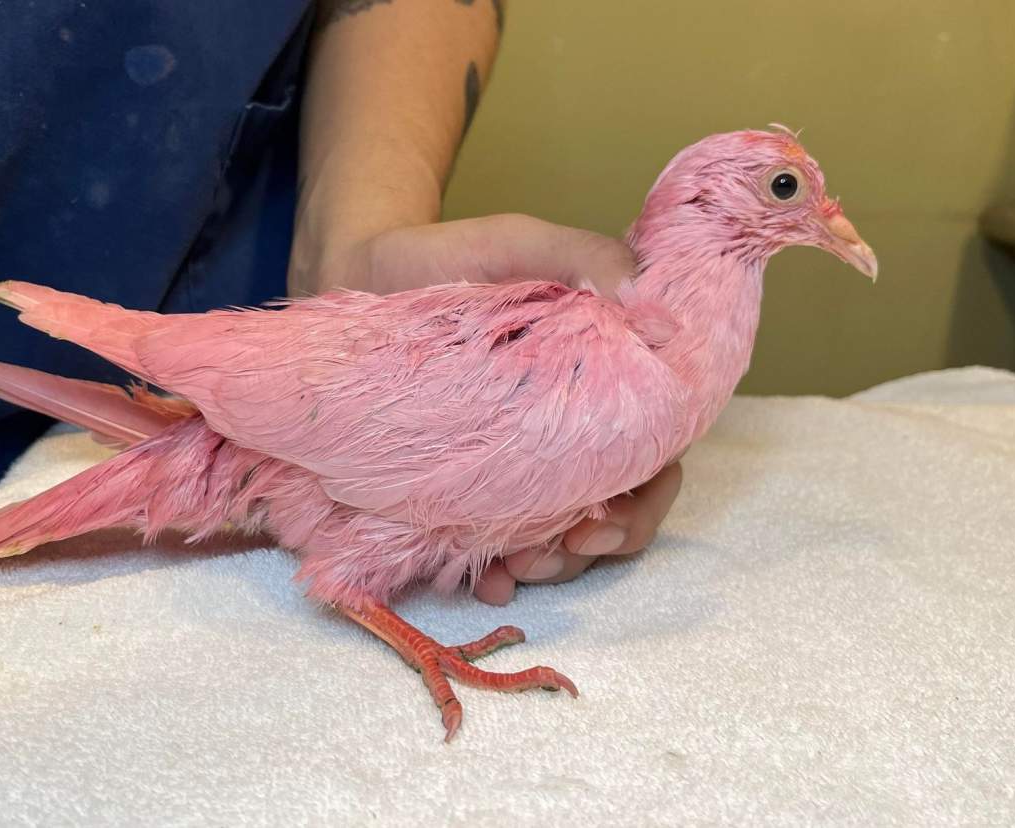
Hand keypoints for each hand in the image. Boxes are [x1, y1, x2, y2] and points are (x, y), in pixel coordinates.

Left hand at [290, 214, 684, 604]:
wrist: (357, 271)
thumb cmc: (444, 257)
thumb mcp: (517, 243)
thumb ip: (585, 258)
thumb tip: (657, 315)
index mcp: (600, 381)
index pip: (653, 453)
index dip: (644, 499)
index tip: (602, 522)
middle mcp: (566, 429)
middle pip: (612, 511)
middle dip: (590, 549)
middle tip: (547, 554)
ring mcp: (514, 461)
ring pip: (558, 538)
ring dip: (548, 566)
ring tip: (511, 568)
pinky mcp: (461, 480)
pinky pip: (489, 540)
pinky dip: (493, 569)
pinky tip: (482, 579)